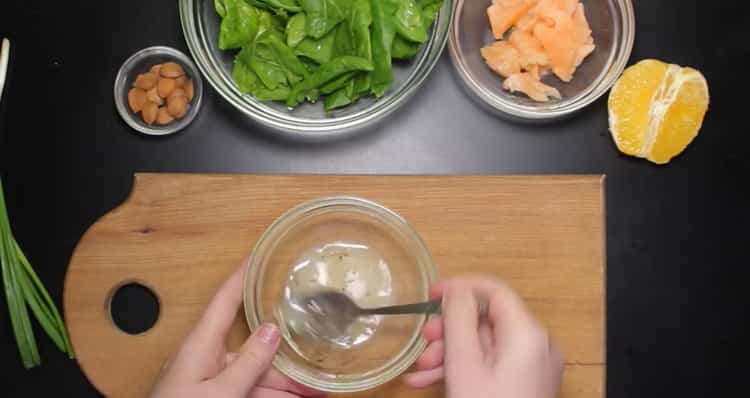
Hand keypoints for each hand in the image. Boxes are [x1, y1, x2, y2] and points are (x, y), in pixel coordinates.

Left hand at [150, 263, 324, 397]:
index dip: (244, 274)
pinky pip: (249, 393)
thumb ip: (249, 363)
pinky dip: (272, 397)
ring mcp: (211, 383)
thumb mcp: (220, 393)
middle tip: (318, 360)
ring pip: (257, 376)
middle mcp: (207, 359)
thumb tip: (272, 329)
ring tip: (319, 390)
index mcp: (200, 345)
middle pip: (254, 348)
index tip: (262, 253)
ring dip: (286, 385)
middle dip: (287, 356)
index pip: (225, 299)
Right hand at [403, 276, 563, 397]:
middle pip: (486, 322)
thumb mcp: (464, 364)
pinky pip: (491, 367)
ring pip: (485, 347)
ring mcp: (532, 368)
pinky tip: (430, 383)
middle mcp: (536, 346)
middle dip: (449, 331)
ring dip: (449, 354)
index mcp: (527, 334)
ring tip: (420, 372)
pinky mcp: (525, 385)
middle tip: (423, 342)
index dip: (460, 287)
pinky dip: (463, 370)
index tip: (429, 294)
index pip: (494, 291)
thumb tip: (456, 288)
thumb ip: (459, 320)